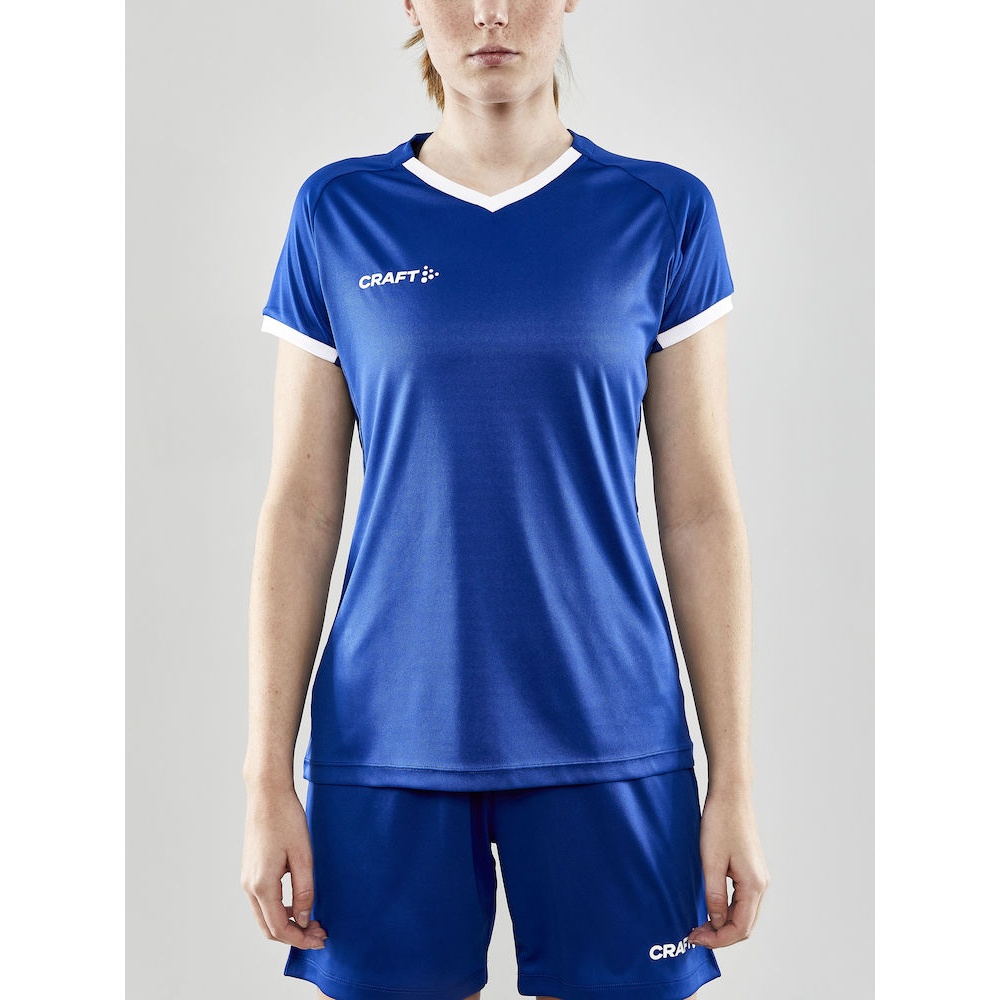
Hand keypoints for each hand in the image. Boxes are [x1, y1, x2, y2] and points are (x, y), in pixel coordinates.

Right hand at [241, 784, 328, 949]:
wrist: (267, 794)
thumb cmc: (286, 819)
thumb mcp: (303, 855)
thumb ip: (305, 890)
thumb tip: (305, 919)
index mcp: (262, 885)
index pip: (279, 928)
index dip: (300, 939)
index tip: (320, 940)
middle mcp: (250, 886)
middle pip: (269, 928)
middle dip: (294, 935)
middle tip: (319, 934)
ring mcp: (247, 879)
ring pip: (264, 917)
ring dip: (287, 924)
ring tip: (313, 921)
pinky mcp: (250, 871)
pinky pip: (263, 902)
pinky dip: (279, 911)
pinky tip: (299, 905)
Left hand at [688, 785, 768, 947]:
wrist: (731, 795)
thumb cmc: (720, 823)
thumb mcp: (711, 862)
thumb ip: (715, 895)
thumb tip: (716, 923)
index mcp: (754, 885)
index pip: (740, 928)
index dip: (717, 940)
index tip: (695, 939)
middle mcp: (761, 884)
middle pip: (745, 925)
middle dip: (720, 935)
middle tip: (694, 935)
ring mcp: (758, 877)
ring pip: (744, 914)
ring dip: (723, 924)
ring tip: (700, 924)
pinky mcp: (752, 870)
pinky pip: (743, 900)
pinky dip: (728, 911)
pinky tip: (711, 908)